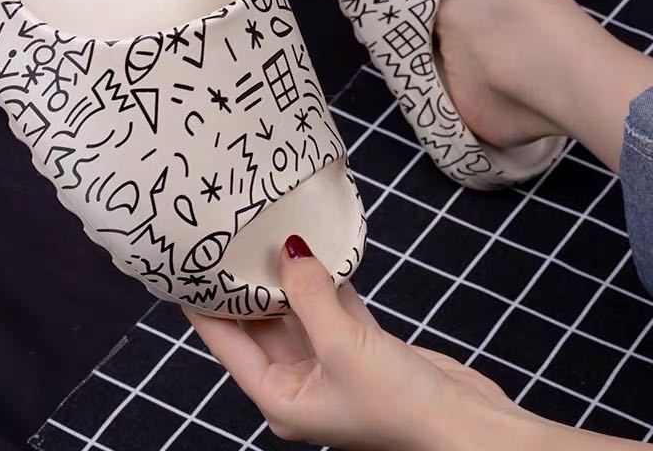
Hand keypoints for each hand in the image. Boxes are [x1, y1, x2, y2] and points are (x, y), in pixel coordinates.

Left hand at [184, 235, 538, 450]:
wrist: (467, 427)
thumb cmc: (397, 403)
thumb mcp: (342, 345)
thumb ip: (309, 295)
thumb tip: (287, 248)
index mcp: (280, 396)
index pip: (229, 343)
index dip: (207, 306)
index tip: (190, 267)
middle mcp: (299, 381)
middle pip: (262, 323)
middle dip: (249, 282)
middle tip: (231, 236)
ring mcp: (331, 363)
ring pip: (298, 310)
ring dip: (289, 276)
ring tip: (268, 232)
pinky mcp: (360, 347)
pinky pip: (331, 306)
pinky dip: (325, 280)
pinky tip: (316, 247)